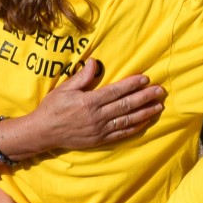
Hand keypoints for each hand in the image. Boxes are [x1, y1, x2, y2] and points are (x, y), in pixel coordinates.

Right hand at [25, 60, 164, 151]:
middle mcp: (97, 117)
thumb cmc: (52, 108)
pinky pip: (121, 134)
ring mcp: (99, 130)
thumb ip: (81, 77)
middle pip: (126, 105)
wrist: (42, 133)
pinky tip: (145, 121)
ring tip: (158, 106)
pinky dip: (134, 127)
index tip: (146, 79)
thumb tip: (95, 62)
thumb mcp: (64, 89)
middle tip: (160, 91)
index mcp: (89, 102)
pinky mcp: (99, 140)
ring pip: (127, 120)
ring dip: (145, 113)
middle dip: (145, 97)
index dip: (132, 85)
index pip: (116, 91)